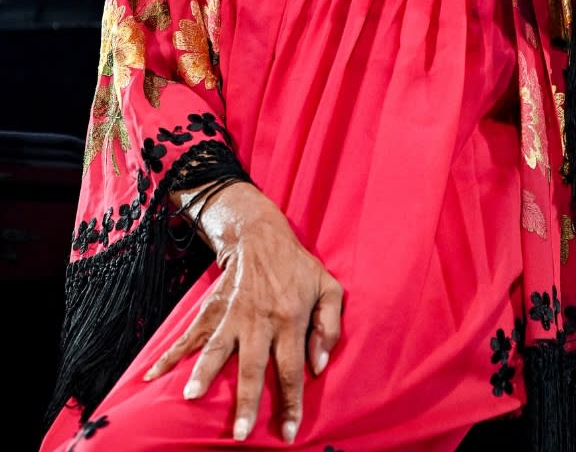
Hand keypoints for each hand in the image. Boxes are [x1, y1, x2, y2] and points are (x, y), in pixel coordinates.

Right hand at [144, 182, 342, 443]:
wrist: (261, 235)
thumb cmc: (298, 267)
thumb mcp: (328, 288)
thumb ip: (331, 326)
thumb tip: (319, 366)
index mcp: (290, 319)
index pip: (291, 368)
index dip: (291, 402)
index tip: (288, 433)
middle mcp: (260, 320)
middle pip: (253, 366)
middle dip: (246, 401)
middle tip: (240, 433)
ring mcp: (234, 314)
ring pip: (217, 348)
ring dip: (204, 372)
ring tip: (191, 396)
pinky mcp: (213, 309)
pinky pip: (190, 334)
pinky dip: (170, 354)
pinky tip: (153, 375)